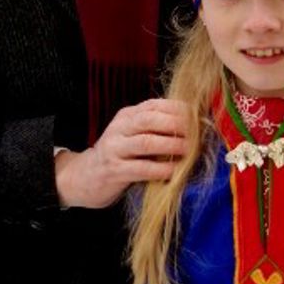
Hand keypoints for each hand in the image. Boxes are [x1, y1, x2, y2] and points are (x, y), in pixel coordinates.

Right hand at [54, 99, 189, 209]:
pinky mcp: (114, 170)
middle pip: (150, 119)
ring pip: (146, 142)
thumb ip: (155, 129)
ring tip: (190, 151)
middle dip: (177, 125)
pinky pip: (140, 168)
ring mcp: (114, 149)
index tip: (199, 116)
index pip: (154, 105)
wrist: (84, 177)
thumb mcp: (133, 136)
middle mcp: (119, 128)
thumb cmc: (119, 156)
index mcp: (127, 116)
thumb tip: (193, 128)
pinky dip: (160, 169)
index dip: (178, 110)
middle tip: (198, 133)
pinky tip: (174, 172)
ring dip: (171, 146)